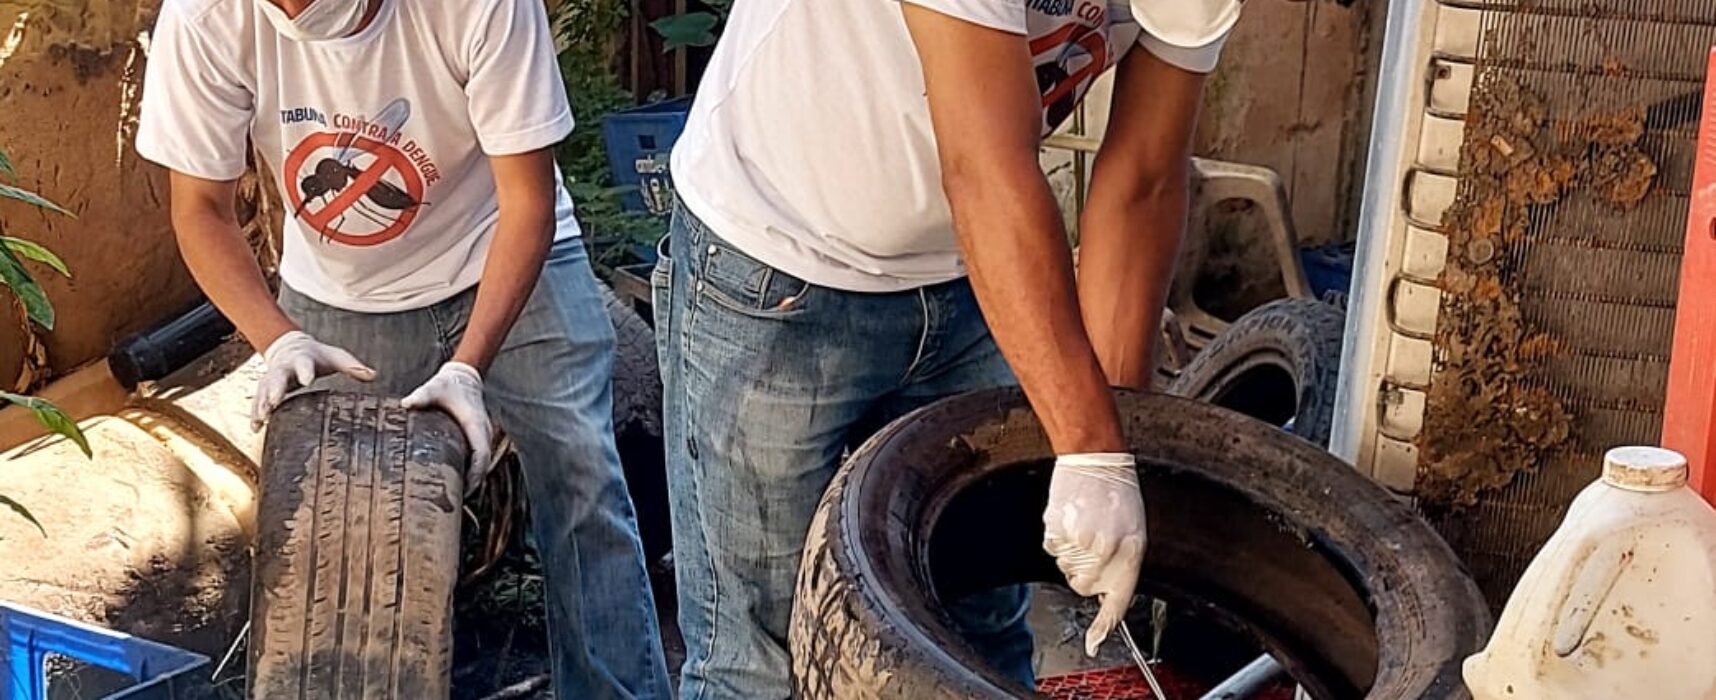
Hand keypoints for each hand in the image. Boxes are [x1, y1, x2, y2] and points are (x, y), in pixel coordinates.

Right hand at [251, 331, 376, 429]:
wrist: (290, 347)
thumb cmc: (318, 356)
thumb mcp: (335, 356)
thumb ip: (352, 366)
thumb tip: (373, 376)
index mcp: (302, 359)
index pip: (304, 364)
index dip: (305, 371)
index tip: (307, 381)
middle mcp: (283, 368)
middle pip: (276, 378)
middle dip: (275, 390)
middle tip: (274, 402)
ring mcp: (271, 379)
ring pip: (263, 391)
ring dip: (262, 404)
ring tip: (262, 419)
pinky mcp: (265, 390)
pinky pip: (258, 401)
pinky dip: (256, 414)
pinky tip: (256, 428)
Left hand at [401, 362, 494, 494]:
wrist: (464, 376)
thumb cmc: (449, 384)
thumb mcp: (434, 388)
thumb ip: (421, 396)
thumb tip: (405, 404)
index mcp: (475, 424)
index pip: (481, 455)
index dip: (475, 474)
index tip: (465, 490)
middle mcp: (483, 433)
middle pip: (483, 465)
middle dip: (472, 484)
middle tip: (454, 504)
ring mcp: (482, 437)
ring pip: (482, 464)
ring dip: (472, 481)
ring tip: (454, 499)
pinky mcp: (476, 439)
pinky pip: (477, 460)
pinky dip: (471, 473)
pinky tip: (456, 484)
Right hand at [1043, 452, 1146, 656]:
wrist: (1095, 459)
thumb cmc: (1118, 494)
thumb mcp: (1134, 531)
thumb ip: (1123, 564)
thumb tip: (1107, 592)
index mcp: (1131, 550)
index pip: (1118, 598)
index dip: (1105, 625)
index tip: (1094, 643)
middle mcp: (1105, 549)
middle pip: (1084, 585)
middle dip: (1087, 573)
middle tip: (1095, 545)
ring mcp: (1078, 539)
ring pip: (1066, 567)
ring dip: (1073, 553)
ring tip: (1085, 525)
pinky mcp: (1057, 529)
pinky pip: (1052, 549)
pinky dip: (1059, 539)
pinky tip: (1072, 520)